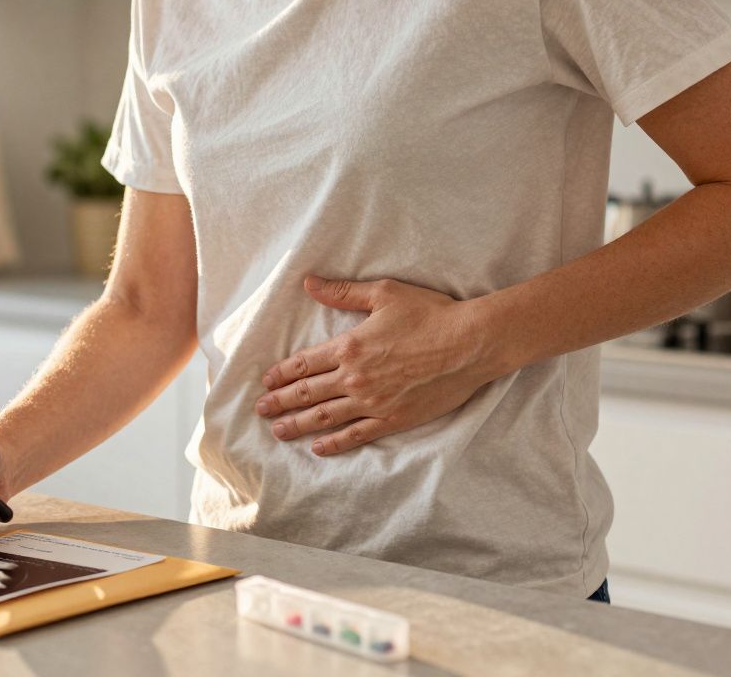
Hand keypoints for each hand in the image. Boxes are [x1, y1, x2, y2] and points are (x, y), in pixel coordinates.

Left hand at [256, 276, 503, 455]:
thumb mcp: (384, 293)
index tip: (265, 382)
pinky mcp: (393, 419)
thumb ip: (343, 292)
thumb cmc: (431, 313)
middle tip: (260, 410)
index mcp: (349, 346)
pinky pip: (356, 435)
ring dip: (297, 425)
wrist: (470, 343)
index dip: (281, 374)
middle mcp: (354, 377)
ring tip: (278, 432)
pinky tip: (318, 448)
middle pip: (306, 393)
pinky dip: (334, 443)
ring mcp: (373, 402)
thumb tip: (309, 283)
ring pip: (324, 417)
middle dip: (279, 402)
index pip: (303, 364)